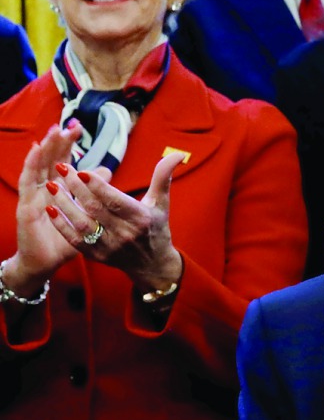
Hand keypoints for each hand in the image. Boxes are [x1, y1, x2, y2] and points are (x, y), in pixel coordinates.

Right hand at [3, 123, 83, 296]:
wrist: (46, 262)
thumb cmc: (67, 240)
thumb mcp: (85, 215)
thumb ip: (95, 194)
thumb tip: (107, 171)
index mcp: (58, 190)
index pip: (62, 162)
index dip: (68, 146)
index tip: (77, 129)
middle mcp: (44, 189)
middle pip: (51, 160)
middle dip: (59, 142)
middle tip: (69, 124)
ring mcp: (33, 196)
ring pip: (39, 166)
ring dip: (45, 148)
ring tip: (54, 131)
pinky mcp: (26, 205)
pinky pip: (27, 182)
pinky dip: (30, 164)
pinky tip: (35, 150)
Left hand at [44, 152, 185, 291]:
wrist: (153, 265)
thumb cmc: (156, 228)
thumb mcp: (161, 203)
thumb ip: (163, 177)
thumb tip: (177, 154)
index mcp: (141, 219)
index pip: (115, 200)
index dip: (97, 185)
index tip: (82, 170)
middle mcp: (125, 234)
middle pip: (95, 208)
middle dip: (76, 187)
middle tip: (61, 168)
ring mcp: (109, 246)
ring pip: (82, 223)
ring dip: (64, 203)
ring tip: (51, 185)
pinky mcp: (97, 256)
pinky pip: (74, 239)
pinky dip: (61, 225)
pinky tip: (50, 208)